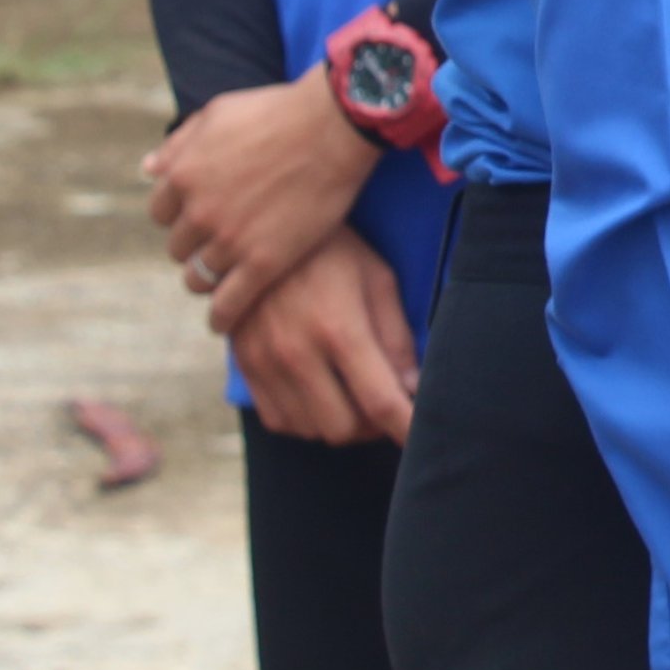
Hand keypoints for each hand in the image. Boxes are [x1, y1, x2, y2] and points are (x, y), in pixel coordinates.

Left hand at [144, 72, 377, 329]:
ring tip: (224, 279)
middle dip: (195, 244)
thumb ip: (180, 144)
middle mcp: (198, 212)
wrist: (334, 127)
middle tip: (220, 243)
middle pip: (178, 247)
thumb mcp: (219, 114)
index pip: (161, 212)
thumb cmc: (280, 111)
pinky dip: (222, 316)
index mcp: (182, 176)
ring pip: (197, 278)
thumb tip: (148, 169)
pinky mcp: (264, 263)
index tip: (202, 216)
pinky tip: (223, 322)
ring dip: (207, 278)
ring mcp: (230, 240)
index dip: (182, 214)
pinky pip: (229, 303)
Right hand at [227, 229, 419, 443]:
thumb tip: (414, 389)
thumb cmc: (333, 251)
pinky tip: (324, 395)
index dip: (407, 429)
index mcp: (339, 330)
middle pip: (343, 428)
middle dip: (375, 427)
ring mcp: (265, 364)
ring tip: (359, 398)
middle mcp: (297, 354)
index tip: (423, 438)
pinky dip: (307, 420)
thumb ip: (396, 338)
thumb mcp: (377, 280)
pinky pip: (279, 420)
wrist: (258, 230)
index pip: (380, 402)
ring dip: (342, 424)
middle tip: (390, 405)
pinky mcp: (245, 367)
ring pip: (310, 430)